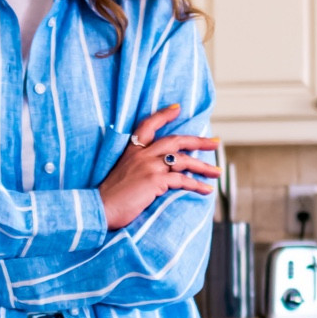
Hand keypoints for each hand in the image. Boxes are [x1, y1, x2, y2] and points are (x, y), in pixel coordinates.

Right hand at [98, 104, 218, 231]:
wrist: (99, 209)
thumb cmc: (109, 197)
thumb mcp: (121, 173)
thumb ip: (136, 166)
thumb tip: (155, 171)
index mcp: (132, 150)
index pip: (148, 125)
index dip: (163, 115)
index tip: (178, 108)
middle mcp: (142, 154)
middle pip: (175, 141)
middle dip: (199, 141)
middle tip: (215, 142)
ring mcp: (149, 166)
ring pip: (183, 160)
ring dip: (204, 166)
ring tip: (217, 171)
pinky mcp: (155, 181)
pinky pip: (182, 180)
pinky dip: (197, 185)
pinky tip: (206, 189)